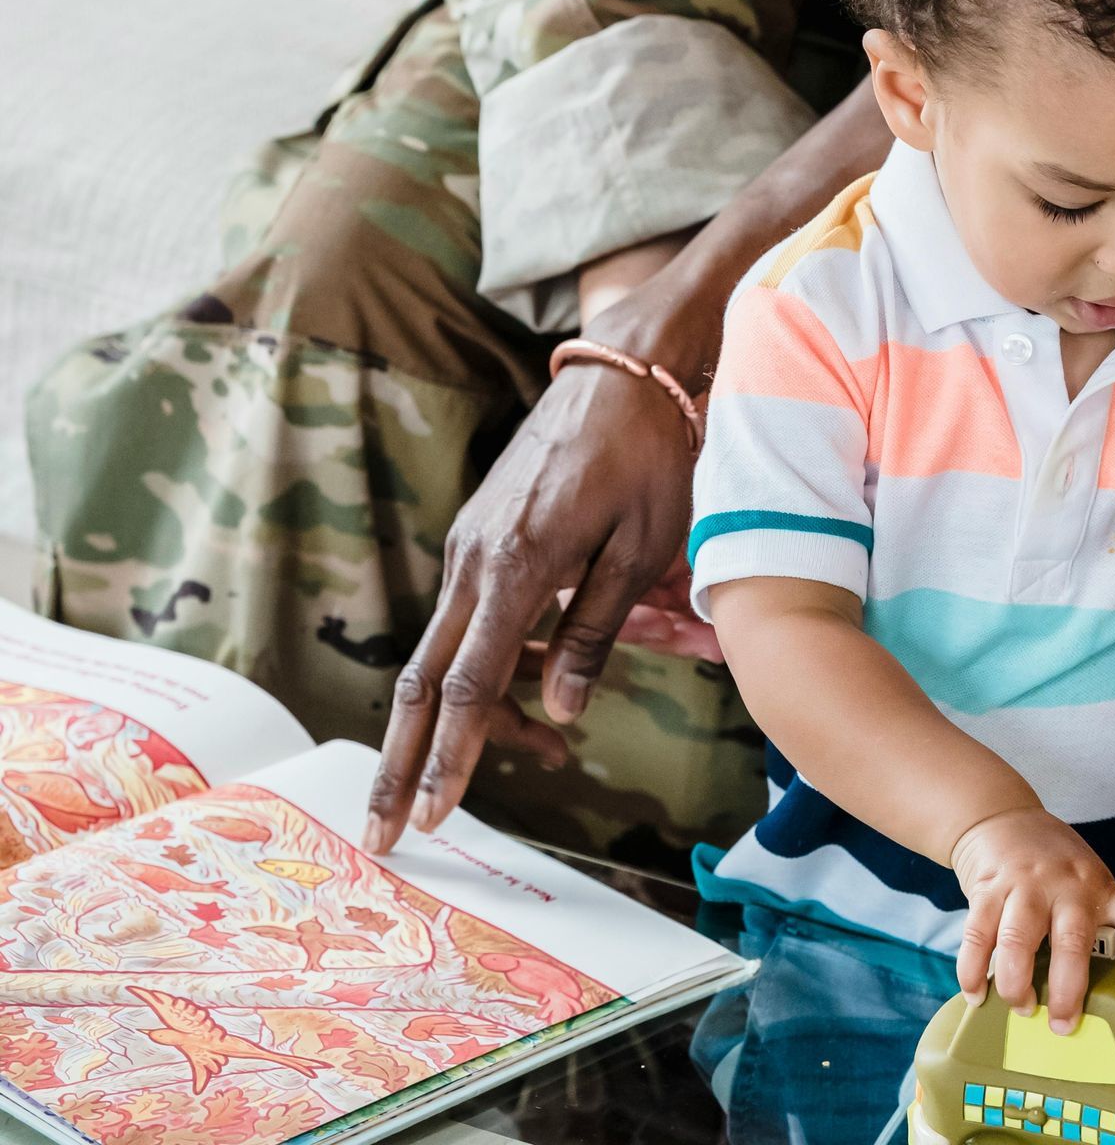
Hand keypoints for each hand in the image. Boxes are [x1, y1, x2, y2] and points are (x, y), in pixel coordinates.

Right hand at [362, 353, 694, 852]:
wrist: (621, 368)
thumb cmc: (647, 454)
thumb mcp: (640, 547)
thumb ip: (595, 633)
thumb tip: (560, 714)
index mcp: (517, 564)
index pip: (469, 685)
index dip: (450, 758)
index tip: (430, 818)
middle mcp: (477, 556)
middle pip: (424, 679)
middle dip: (400, 761)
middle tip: (381, 832)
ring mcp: (471, 542)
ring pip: (443, 650)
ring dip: (452, 720)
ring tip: (495, 772)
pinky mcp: (481, 532)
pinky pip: (467, 616)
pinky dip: (478, 667)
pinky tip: (521, 695)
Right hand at [952, 807, 1114, 1026]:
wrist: (1001, 816)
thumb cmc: (1052, 866)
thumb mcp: (1086, 881)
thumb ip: (1093, 924)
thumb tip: (1097, 1000)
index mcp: (1101, 888)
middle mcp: (1067, 885)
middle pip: (1072, 940)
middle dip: (1067, 990)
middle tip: (1062, 1024)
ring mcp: (1025, 884)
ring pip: (1018, 939)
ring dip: (1017, 983)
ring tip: (1020, 1005)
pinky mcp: (988, 888)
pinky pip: (978, 935)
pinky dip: (974, 971)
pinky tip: (977, 993)